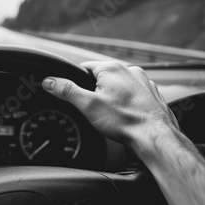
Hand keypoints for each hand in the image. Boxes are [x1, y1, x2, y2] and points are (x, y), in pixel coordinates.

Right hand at [42, 61, 179, 146]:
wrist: (154, 136)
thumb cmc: (125, 121)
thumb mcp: (87, 106)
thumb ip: (66, 91)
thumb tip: (50, 82)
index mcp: (111, 68)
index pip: (84, 68)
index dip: (77, 83)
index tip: (78, 97)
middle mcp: (129, 70)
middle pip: (102, 78)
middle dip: (96, 93)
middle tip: (96, 111)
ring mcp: (143, 82)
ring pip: (119, 87)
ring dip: (113, 99)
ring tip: (113, 116)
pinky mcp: (152, 94)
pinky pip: (133, 95)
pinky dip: (127, 104)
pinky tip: (126, 117)